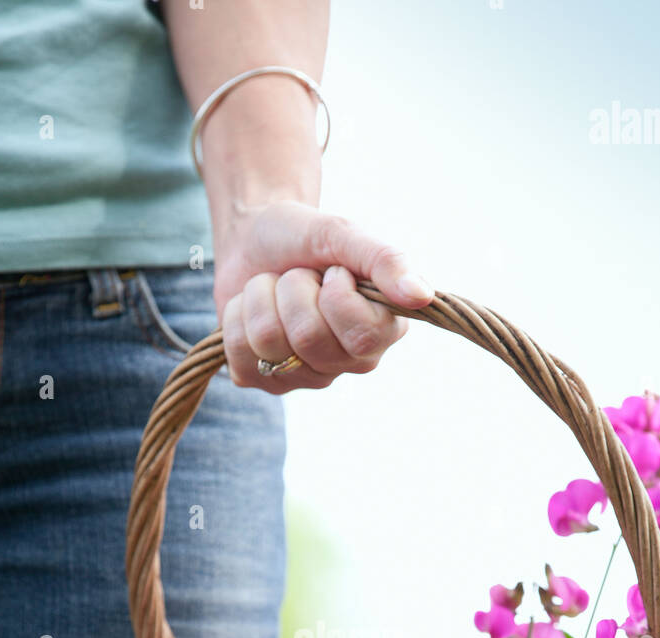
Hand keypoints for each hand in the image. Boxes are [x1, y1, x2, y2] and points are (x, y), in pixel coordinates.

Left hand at [214, 201, 434, 392]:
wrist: (252, 238)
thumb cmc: (303, 237)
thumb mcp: (342, 234)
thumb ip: (384, 260)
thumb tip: (422, 295)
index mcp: (382, 331)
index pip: (361, 334)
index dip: (335, 294)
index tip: (332, 271)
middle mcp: (347, 363)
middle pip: (309, 338)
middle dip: (293, 290)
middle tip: (297, 276)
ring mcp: (304, 378)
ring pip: (269, 344)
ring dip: (261, 298)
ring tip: (274, 289)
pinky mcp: (261, 381)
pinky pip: (240, 357)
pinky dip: (237, 318)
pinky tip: (253, 309)